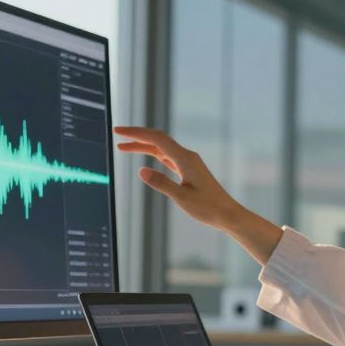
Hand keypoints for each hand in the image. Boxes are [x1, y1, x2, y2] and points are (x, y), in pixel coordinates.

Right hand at [113, 126, 240, 227]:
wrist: (228, 214)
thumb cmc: (208, 208)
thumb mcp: (182, 198)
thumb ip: (161, 183)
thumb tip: (140, 171)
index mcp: (185, 159)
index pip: (156, 139)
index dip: (136, 133)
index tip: (118, 131)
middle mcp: (187, 156)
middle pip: (158, 139)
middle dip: (137, 135)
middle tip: (117, 134)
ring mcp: (188, 163)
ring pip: (162, 148)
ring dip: (143, 145)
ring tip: (123, 147)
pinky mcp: (189, 170)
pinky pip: (167, 157)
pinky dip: (154, 154)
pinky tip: (146, 156)